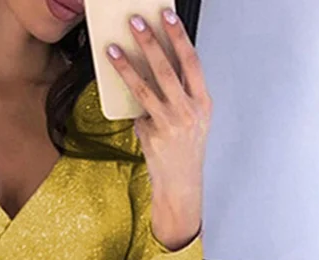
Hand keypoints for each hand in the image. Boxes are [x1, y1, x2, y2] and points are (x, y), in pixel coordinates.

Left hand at [106, 7, 211, 201]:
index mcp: (203, 102)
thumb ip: (181, 93)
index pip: (191, 61)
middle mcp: (188, 111)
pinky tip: (121, 94)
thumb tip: (157, 66)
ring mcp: (170, 124)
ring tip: (115, 49)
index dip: (179, 36)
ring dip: (127, 66)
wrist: (181, 183)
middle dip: (150, 42)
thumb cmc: (186, 150)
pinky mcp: (153, 135)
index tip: (167, 15)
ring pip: (145, 87)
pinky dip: (130, 103)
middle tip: (136, 23)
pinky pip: (137, 112)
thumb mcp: (194, 118)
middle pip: (167, 69)